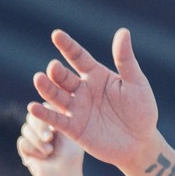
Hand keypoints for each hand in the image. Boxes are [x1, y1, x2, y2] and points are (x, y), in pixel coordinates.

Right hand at [17, 113, 87, 175]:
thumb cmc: (72, 155)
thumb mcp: (72, 133)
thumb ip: (63, 117)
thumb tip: (55, 103)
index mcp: (53, 120)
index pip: (44, 108)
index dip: (46, 112)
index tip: (54, 122)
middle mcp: (41, 127)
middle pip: (32, 116)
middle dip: (40, 126)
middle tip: (49, 137)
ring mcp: (32, 137)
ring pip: (26, 129)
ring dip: (38, 141)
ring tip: (50, 151)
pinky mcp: (25, 148)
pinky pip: (22, 142)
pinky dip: (34, 149)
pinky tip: (44, 157)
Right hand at [30, 28, 160, 170]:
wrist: (141, 143)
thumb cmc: (142, 111)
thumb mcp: (136, 84)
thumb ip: (126, 61)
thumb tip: (123, 32)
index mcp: (96, 75)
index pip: (78, 56)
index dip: (67, 46)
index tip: (57, 35)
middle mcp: (82, 89)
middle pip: (63, 77)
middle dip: (56, 72)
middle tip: (54, 67)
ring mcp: (76, 108)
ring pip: (56, 95)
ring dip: (46, 88)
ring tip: (39, 79)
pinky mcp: (73, 128)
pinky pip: (56, 120)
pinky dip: (44, 114)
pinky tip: (33, 107)